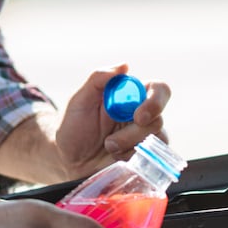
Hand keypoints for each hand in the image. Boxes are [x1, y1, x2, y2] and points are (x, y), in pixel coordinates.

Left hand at [54, 65, 170, 177]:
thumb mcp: (79, 101)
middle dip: (136, 132)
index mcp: (131, 95)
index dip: (155, 101)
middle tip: (111, 142)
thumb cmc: (73, 128)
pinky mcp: (145, 158)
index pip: (159, 89)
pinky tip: (116, 158)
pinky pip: (152, 159)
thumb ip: (98, 79)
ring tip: (107, 147)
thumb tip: (124, 66)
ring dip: (128, 146)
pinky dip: (131, 159)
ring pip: (156, 140)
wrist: (69, 162)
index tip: (138, 117)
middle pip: (158, 118)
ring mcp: (145, 137)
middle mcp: (142, 114)